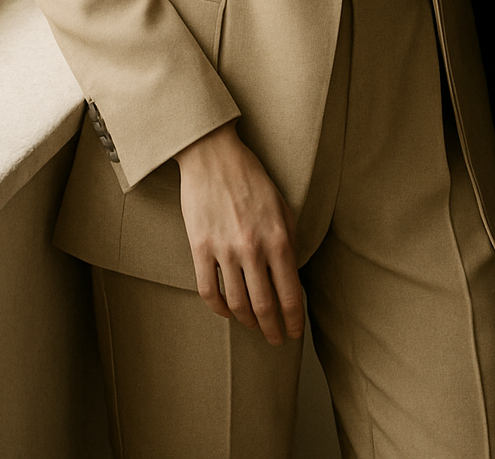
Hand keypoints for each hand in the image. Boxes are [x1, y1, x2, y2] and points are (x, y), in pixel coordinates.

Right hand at [176, 122, 303, 343]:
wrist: (213, 156)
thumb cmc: (251, 178)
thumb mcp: (283, 206)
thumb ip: (290, 241)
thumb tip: (292, 276)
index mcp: (279, 238)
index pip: (291, 294)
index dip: (294, 320)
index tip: (294, 332)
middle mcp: (253, 248)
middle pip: (265, 307)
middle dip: (273, 329)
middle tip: (276, 339)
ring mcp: (225, 250)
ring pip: (237, 304)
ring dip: (248, 322)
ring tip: (254, 327)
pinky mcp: (200, 248)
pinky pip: (209, 291)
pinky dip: (219, 309)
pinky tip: (227, 312)